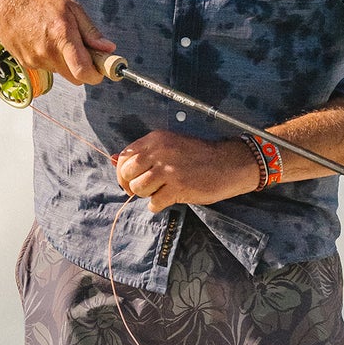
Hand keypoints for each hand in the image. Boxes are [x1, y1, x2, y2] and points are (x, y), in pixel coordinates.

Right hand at [0, 0, 113, 85]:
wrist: (5, 4)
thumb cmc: (39, 3)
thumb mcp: (72, 8)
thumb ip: (91, 32)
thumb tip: (107, 48)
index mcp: (62, 36)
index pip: (83, 71)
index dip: (96, 75)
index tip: (102, 69)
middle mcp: (48, 52)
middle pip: (75, 77)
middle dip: (83, 68)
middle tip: (84, 51)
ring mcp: (35, 60)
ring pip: (61, 72)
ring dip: (66, 62)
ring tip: (57, 38)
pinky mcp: (27, 64)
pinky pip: (48, 68)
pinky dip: (51, 59)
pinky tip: (44, 41)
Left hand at [113, 131, 257, 212]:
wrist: (229, 163)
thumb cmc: (199, 156)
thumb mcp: (170, 145)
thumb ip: (144, 153)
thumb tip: (114, 160)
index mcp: (156, 139)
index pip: (125, 157)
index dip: (123, 172)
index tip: (130, 179)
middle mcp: (159, 152)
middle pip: (127, 174)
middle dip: (131, 185)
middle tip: (143, 190)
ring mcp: (168, 170)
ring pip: (138, 189)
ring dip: (146, 195)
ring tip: (159, 192)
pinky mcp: (178, 188)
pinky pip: (154, 203)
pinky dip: (158, 205)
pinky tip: (169, 199)